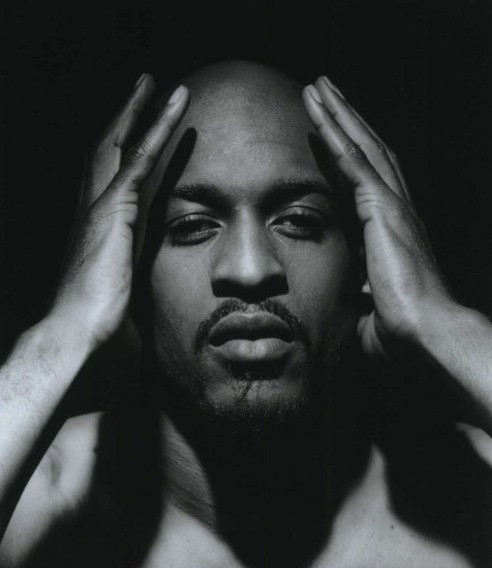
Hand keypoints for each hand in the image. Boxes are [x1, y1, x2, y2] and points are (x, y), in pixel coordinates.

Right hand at [50, 74, 188, 348]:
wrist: (76, 333)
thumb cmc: (98, 322)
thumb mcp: (127, 298)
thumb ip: (141, 290)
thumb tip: (160, 315)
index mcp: (103, 227)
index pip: (115, 175)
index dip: (126, 148)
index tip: (140, 129)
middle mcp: (96, 209)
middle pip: (108, 150)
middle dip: (126, 116)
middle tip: (144, 86)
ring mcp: (100, 207)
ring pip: (120, 146)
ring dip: (140, 112)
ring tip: (156, 83)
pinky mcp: (112, 212)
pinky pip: (138, 163)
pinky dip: (155, 134)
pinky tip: (171, 111)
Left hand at [303, 76, 451, 357]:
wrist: (426, 334)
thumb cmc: (404, 328)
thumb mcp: (371, 309)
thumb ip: (359, 298)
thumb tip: (350, 304)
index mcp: (392, 228)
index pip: (367, 179)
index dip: (350, 151)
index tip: (331, 132)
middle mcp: (396, 208)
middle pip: (370, 150)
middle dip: (348, 118)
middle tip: (326, 91)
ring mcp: (392, 204)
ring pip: (362, 145)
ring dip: (339, 113)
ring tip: (318, 86)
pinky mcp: (383, 208)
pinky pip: (354, 161)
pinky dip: (335, 133)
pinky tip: (317, 111)